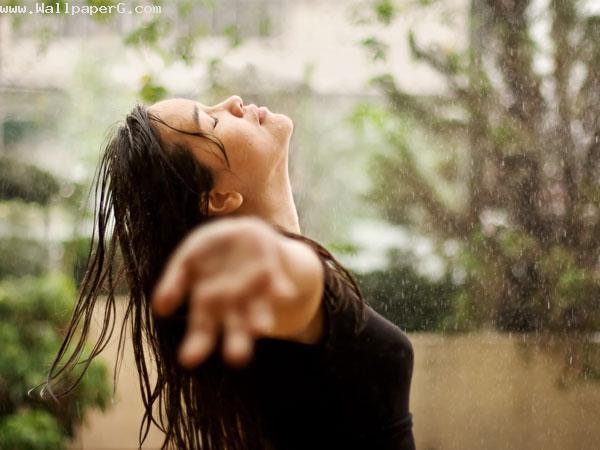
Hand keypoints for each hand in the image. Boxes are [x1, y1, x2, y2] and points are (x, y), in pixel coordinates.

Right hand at [151, 217, 299, 368]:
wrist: (243, 235)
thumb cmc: (209, 251)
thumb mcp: (187, 259)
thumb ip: (175, 282)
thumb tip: (160, 308)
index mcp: (209, 304)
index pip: (203, 329)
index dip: (197, 345)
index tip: (189, 360)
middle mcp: (234, 305)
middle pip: (236, 329)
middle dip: (237, 344)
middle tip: (236, 358)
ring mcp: (256, 293)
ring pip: (259, 312)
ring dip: (261, 320)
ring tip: (261, 328)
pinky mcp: (273, 276)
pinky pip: (279, 286)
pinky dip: (281, 291)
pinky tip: (285, 295)